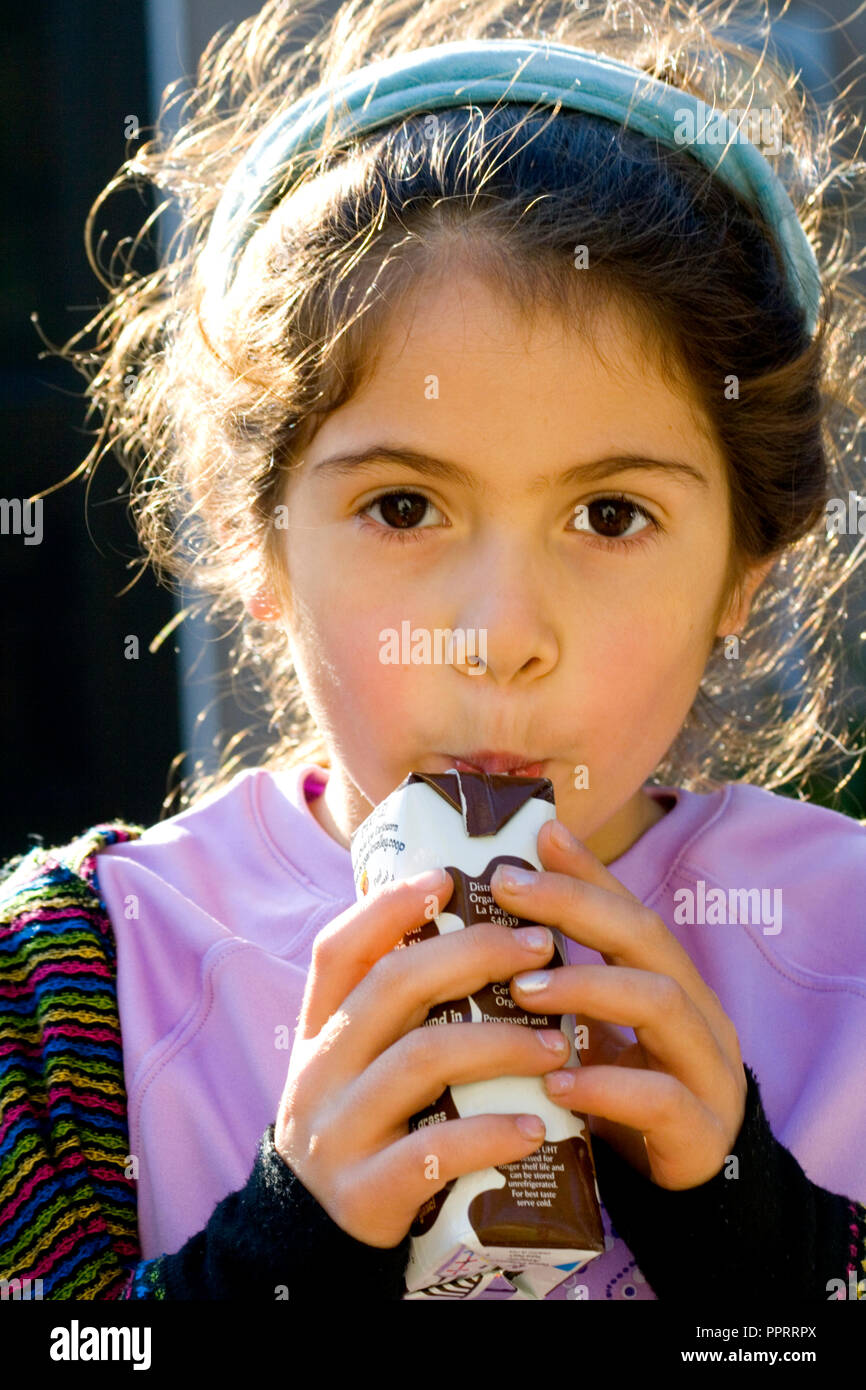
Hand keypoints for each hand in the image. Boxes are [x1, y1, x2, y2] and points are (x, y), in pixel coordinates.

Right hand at [273, 867, 572, 1247]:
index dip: (389, 906)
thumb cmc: (364, 1121)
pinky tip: (536, 1127)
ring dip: (502, 1043)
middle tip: (543, 948)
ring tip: (560, 1045)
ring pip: (422, 1060)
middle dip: (474, 956)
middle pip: (393, 987)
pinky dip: (490, 1134)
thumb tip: (463, 922)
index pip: (340, 948)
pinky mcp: (364, 1190)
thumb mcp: (357, 1057)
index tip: (448, 879)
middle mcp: (320, 1068)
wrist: (315, 1233)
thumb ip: (394, 1004)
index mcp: (319, 1026)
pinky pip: (434, 1151)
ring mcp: (337, 1129)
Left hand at [490, 819, 747, 1190]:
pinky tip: (556, 1082)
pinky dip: (607, 1084)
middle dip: (578, 907)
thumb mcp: (592, 1031)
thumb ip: (558, 980)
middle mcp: (698, 1013)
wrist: (679, 1196)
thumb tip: (490, 921)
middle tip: (509, 893)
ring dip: (589, 988)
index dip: (586, 873)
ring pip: (663, 1005)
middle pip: (648, 939)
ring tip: (522, 990)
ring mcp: (708, 1070)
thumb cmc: (623, 1098)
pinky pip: (662, 1098)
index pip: (630, 909)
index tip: (535, 841)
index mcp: (671, 982)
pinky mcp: (702, 1132)